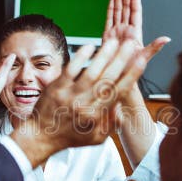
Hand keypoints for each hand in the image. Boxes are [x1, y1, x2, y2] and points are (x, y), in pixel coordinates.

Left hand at [11, 38, 148, 167]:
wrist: (40, 136)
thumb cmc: (69, 136)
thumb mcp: (95, 138)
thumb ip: (111, 124)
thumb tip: (121, 108)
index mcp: (97, 116)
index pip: (119, 92)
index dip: (131, 75)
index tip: (141, 61)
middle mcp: (85, 105)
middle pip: (107, 79)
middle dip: (121, 60)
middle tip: (131, 44)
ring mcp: (70, 96)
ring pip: (91, 73)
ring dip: (104, 56)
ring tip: (114, 42)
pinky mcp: (56, 88)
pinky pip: (70, 70)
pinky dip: (80, 58)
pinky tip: (89, 46)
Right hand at [104, 0, 169, 69]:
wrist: (119, 82)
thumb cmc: (132, 73)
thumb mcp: (143, 59)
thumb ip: (154, 48)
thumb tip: (166, 39)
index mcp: (135, 34)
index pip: (135, 12)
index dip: (134, 0)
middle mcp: (127, 31)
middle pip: (126, 8)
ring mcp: (118, 33)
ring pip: (118, 12)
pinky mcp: (109, 37)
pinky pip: (110, 20)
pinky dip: (111, 10)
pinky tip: (112, 1)